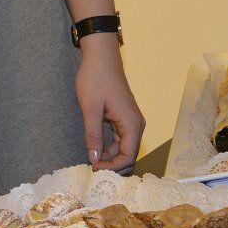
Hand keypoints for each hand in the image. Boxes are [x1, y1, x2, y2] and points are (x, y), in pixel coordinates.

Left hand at [75, 35, 144, 172]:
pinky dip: (110, 149)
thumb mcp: (91, 108)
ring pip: (125, 149)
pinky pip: (121, 140)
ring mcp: (131, 121)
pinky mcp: (124, 118)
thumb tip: (94, 159)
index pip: (128, 156)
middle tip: (92, 169)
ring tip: (92, 162)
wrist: (101, 57)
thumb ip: (93, 135)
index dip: (112, 168)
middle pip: (129, 156)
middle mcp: (136, 124)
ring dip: (111, 159)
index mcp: (131, 123)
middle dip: (113, 167)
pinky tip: (96, 150)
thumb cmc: (96, 79)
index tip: (93, 168)